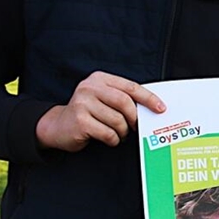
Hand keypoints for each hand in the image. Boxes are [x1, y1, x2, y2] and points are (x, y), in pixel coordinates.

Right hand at [35, 71, 164, 150]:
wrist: (57, 126)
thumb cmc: (88, 113)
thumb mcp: (103, 99)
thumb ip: (123, 98)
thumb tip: (152, 108)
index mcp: (99, 79)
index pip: (130, 87)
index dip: (148, 98)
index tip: (161, 108)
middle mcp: (89, 88)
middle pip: (125, 103)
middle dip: (135, 118)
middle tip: (136, 127)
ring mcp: (82, 103)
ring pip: (118, 120)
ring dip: (123, 131)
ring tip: (118, 133)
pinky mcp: (79, 120)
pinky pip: (108, 133)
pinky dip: (113, 139)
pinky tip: (108, 138)